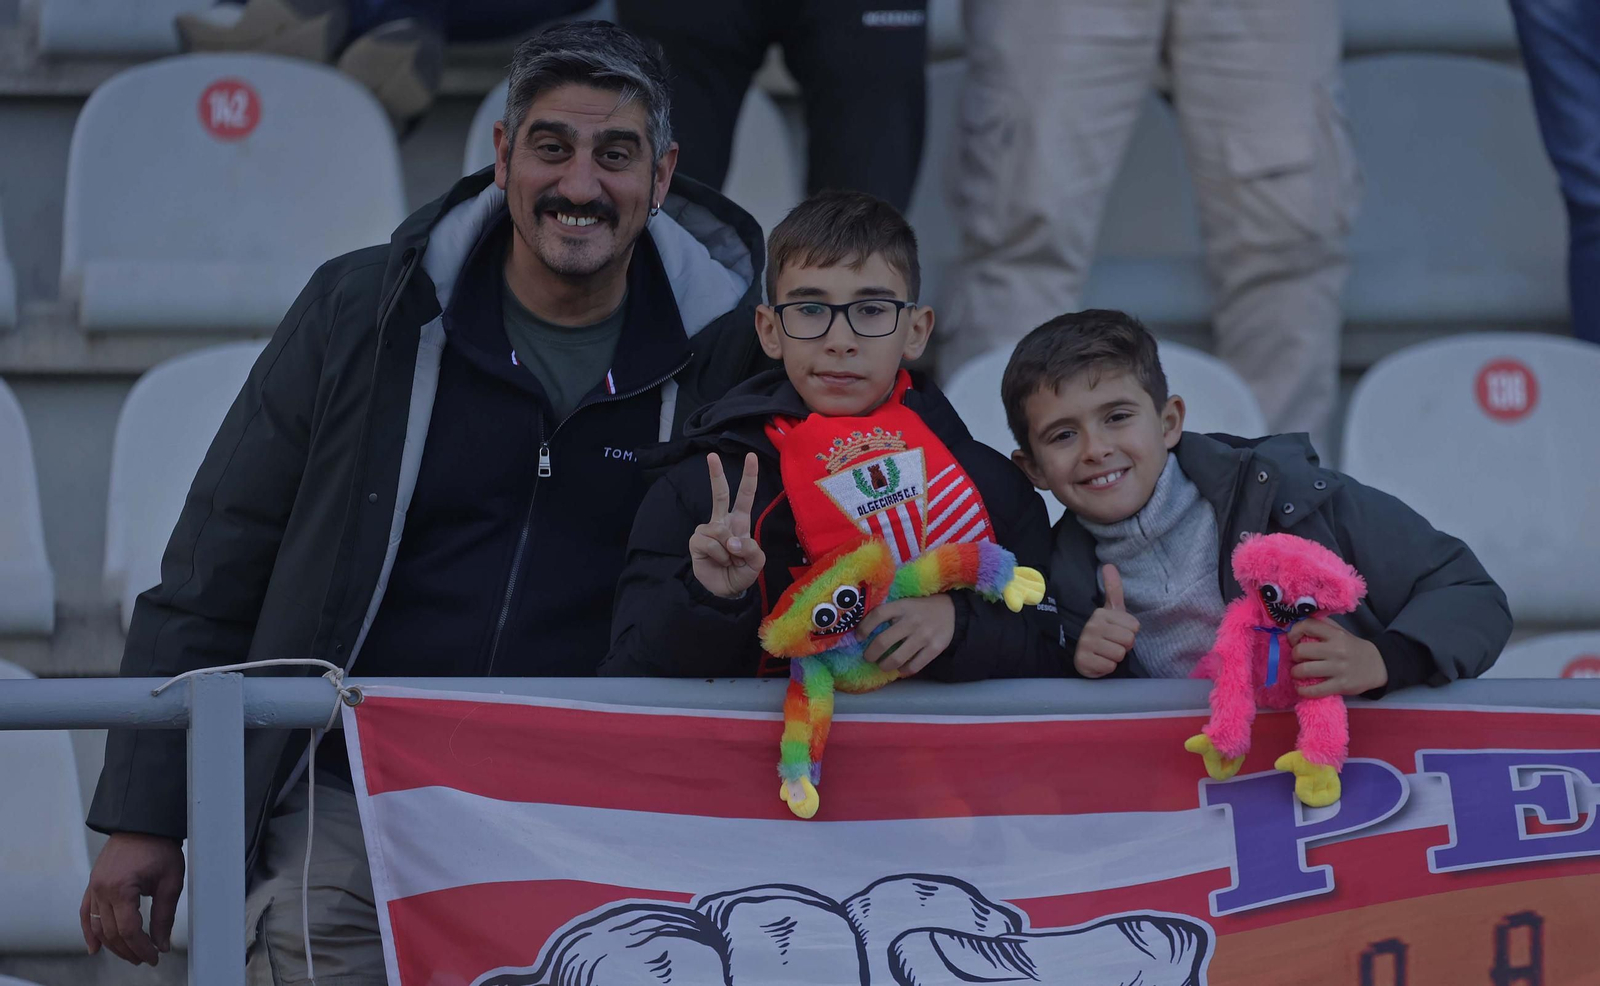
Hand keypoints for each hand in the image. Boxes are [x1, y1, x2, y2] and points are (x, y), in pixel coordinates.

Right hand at [81, 832, 184, 965]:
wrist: (144, 823)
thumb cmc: (159, 847)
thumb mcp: (170, 881)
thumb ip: (164, 915)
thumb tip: (162, 943)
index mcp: (121, 889)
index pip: (128, 930)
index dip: (142, 948)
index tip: (154, 956)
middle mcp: (102, 890)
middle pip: (111, 932)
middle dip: (129, 950)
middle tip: (145, 958)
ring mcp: (94, 887)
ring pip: (97, 926)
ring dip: (112, 945)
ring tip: (130, 955)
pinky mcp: (93, 884)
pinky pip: (85, 913)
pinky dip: (88, 932)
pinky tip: (95, 948)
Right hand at [690, 452, 766, 598]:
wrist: (725, 591)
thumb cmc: (741, 573)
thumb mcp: (756, 563)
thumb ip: (752, 549)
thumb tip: (732, 540)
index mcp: (740, 522)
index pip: (745, 496)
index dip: (749, 477)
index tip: (751, 457)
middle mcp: (723, 521)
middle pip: (719, 494)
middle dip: (716, 474)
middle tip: (712, 455)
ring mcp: (708, 530)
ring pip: (720, 531)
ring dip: (728, 551)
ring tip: (728, 561)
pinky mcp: (696, 541)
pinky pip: (710, 543)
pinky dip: (718, 556)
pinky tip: (718, 562)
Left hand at [857, 594, 956, 674]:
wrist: (951, 611)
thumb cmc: (920, 609)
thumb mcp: (905, 604)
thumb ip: (889, 614)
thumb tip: (864, 631)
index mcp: (902, 606)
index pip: (877, 615)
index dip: (864, 628)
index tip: (858, 638)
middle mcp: (912, 621)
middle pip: (883, 641)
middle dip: (871, 654)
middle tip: (869, 657)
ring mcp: (924, 635)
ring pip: (897, 658)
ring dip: (885, 665)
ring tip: (883, 665)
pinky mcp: (935, 648)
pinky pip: (914, 666)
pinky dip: (904, 670)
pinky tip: (900, 668)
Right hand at [1073, 565, 1139, 677]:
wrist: (1086, 657)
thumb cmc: (1105, 633)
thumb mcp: (1112, 611)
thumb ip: (1114, 589)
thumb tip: (1109, 564)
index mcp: (1101, 613)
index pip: (1134, 627)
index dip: (1130, 633)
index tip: (1117, 634)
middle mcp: (1092, 626)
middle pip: (1128, 640)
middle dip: (1123, 647)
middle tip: (1112, 645)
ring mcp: (1086, 643)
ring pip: (1119, 654)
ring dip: (1115, 658)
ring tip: (1105, 653)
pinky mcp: (1083, 661)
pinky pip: (1109, 666)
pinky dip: (1106, 668)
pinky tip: (1099, 662)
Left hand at [1288, 617, 1387, 696]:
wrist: (1378, 665)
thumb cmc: (1352, 648)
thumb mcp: (1340, 632)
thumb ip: (1321, 628)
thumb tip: (1295, 627)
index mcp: (1335, 634)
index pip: (1307, 625)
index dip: (1293, 632)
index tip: (1293, 641)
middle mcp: (1336, 650)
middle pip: (1301, 650)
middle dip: (1293, 656)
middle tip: (1297, 660)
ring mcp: (1339, 668)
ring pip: (1304, 670)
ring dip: (1295, 673)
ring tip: (1297, 673)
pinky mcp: (1341, 685)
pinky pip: (1315, 690)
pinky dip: (1303, 691)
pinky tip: (1301, 689)